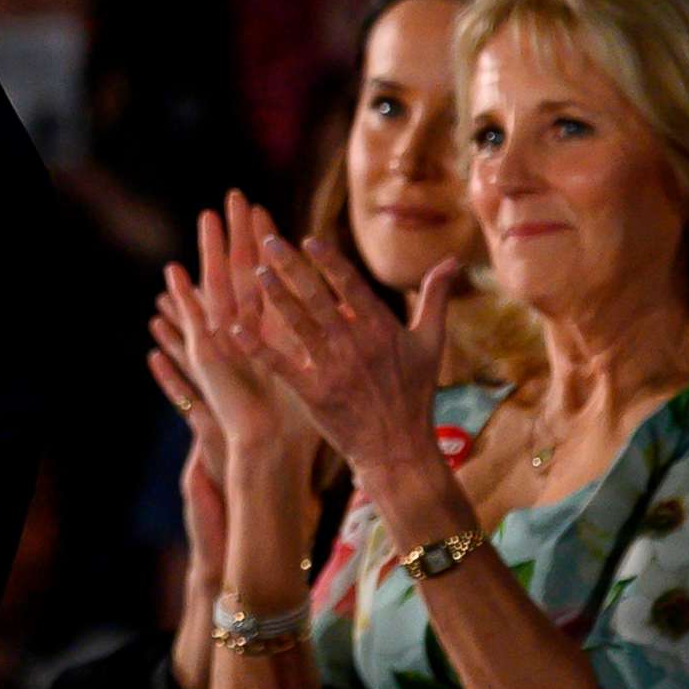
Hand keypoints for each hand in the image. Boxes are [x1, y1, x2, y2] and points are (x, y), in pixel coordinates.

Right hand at [160, 201, 309, 462]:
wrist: (268, 447)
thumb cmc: (294, 416)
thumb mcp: (317, 365)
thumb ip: (332, 334)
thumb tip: (352, 307)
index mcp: (264, 326)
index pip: (263, 273)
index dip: (262, 242)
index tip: (263, 210)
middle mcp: (240, 327)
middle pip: (236, 270)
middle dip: (235, 234)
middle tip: (230, 197)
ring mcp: (222, 340)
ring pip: (213, 286)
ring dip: (209, 252)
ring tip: (204, 218)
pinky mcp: (210, 358)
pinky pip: (194, 323)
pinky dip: (183, 299)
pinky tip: (173, 273)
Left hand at [229, 210, 459, 491]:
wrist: (398, 448)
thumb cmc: (415, 393)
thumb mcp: (431, 343)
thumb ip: (436, 299)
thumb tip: (453, 259)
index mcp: (382, 329)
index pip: (351, 286)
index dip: (329, 261)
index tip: (308, 240)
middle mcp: (356, 345)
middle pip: (319, 298)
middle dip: (292, 267)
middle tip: (268, 240)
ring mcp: (334, 369)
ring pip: (299, 325)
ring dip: (276, 297)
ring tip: (256, 272)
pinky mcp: (314, 393)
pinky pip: (281, 365)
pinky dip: (258, 346)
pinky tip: (235, 328)